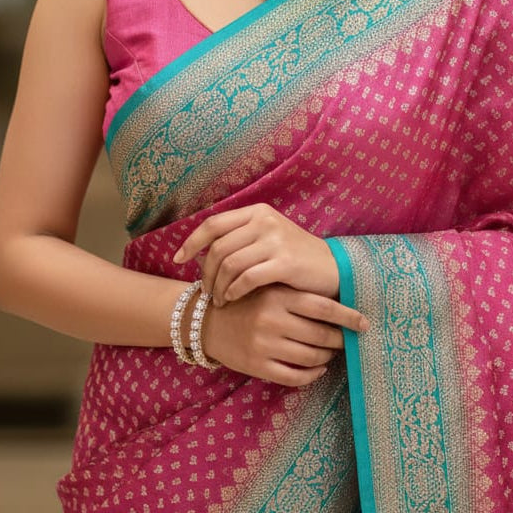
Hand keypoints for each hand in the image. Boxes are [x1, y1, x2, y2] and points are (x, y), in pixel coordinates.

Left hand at [173, 203, 339, 305]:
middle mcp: (264, 221)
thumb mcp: (269, 238)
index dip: (191, 242)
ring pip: (229, 264)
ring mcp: (275, 240)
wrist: (334, 269)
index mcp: (257, 212)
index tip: (178, 259)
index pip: (213, 224)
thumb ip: (241, 237)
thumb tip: (204, 250)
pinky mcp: (284, 262)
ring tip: (219, 300)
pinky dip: (234, 291)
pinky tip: (232, 299)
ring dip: (218, 286)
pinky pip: (246, 278)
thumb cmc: (297, 257)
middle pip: (218, 248)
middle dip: (205, 273)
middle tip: (205, 292)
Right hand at [203, 283, 368, 387]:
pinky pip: (295, 377)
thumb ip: (298, 292)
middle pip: (321, 335)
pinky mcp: (257, 366)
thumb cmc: (247, 300)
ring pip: (311, 358)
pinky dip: (312, 375)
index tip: (365, 323)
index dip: (348, 317)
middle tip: (346, 339)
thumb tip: (342, 302)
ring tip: (329, 352)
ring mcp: (264, 345)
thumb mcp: (269, 286)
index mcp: (278, 295)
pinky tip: (316, 369)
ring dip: (326, 358)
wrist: (207, 320)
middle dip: (340, 339)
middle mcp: (272, 319)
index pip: (324, 307)